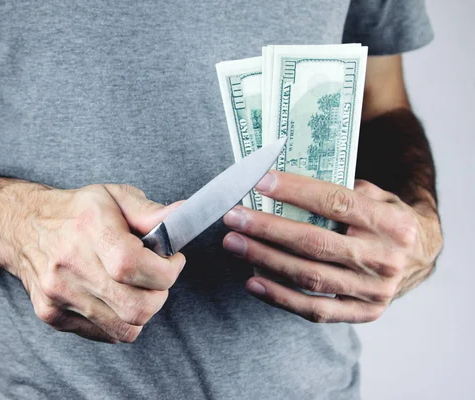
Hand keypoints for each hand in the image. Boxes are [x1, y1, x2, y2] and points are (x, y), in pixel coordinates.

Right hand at [0, 183, 184, 342]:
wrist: (22, 227)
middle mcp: (69, 266)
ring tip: (136, 286)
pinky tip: (114, 295)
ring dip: (142, 310)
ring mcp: (59, 295)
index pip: (133, 266)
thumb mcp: (115, 197)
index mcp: (89, 229)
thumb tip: (183, 217)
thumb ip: (151, 211)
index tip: (172, 261)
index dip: (165, 270)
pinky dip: (120, 319)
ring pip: (125, 328)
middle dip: (160, 295)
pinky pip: (105, 334)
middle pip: (136, 307)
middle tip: (158, 277)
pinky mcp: (53, 316)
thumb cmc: (76, 212)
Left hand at [222, 171, 442, 322]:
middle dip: (268, 229)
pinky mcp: (363, 313)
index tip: (260, 182)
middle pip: (315, 243)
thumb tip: (284, 183)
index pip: (335, 203)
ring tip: (234, 244)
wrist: (419, 256)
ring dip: (265, 259)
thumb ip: (341, 190)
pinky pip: (314, 310)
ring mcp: (374, 291)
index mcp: (391, 223)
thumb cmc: (385, 218)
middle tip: (234, 217)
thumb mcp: (377, 195)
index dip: (295, 192)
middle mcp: (384, 259)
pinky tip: (252, 281)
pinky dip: (279, 297)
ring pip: (309, 277)